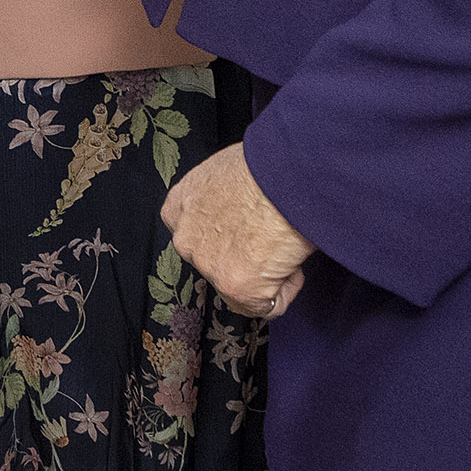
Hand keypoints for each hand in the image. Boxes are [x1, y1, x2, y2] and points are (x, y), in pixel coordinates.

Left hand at [162, 142, 313, 318]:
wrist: (285, 178)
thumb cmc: (267, 165)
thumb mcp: (224, 171)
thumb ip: (219, 197)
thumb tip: (239, 208)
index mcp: (179, 206)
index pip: (195, 234)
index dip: (226, 236)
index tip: (246, 229)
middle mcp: (186, 239)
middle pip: (217, 263)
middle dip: (243, 257)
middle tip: (270, 237)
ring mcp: (208, 267)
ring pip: (241, 286)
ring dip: (266, 274)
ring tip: (283, 244)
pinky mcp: (236, 289)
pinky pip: (268, 305)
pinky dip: (286, 290)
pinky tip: (291, 262)